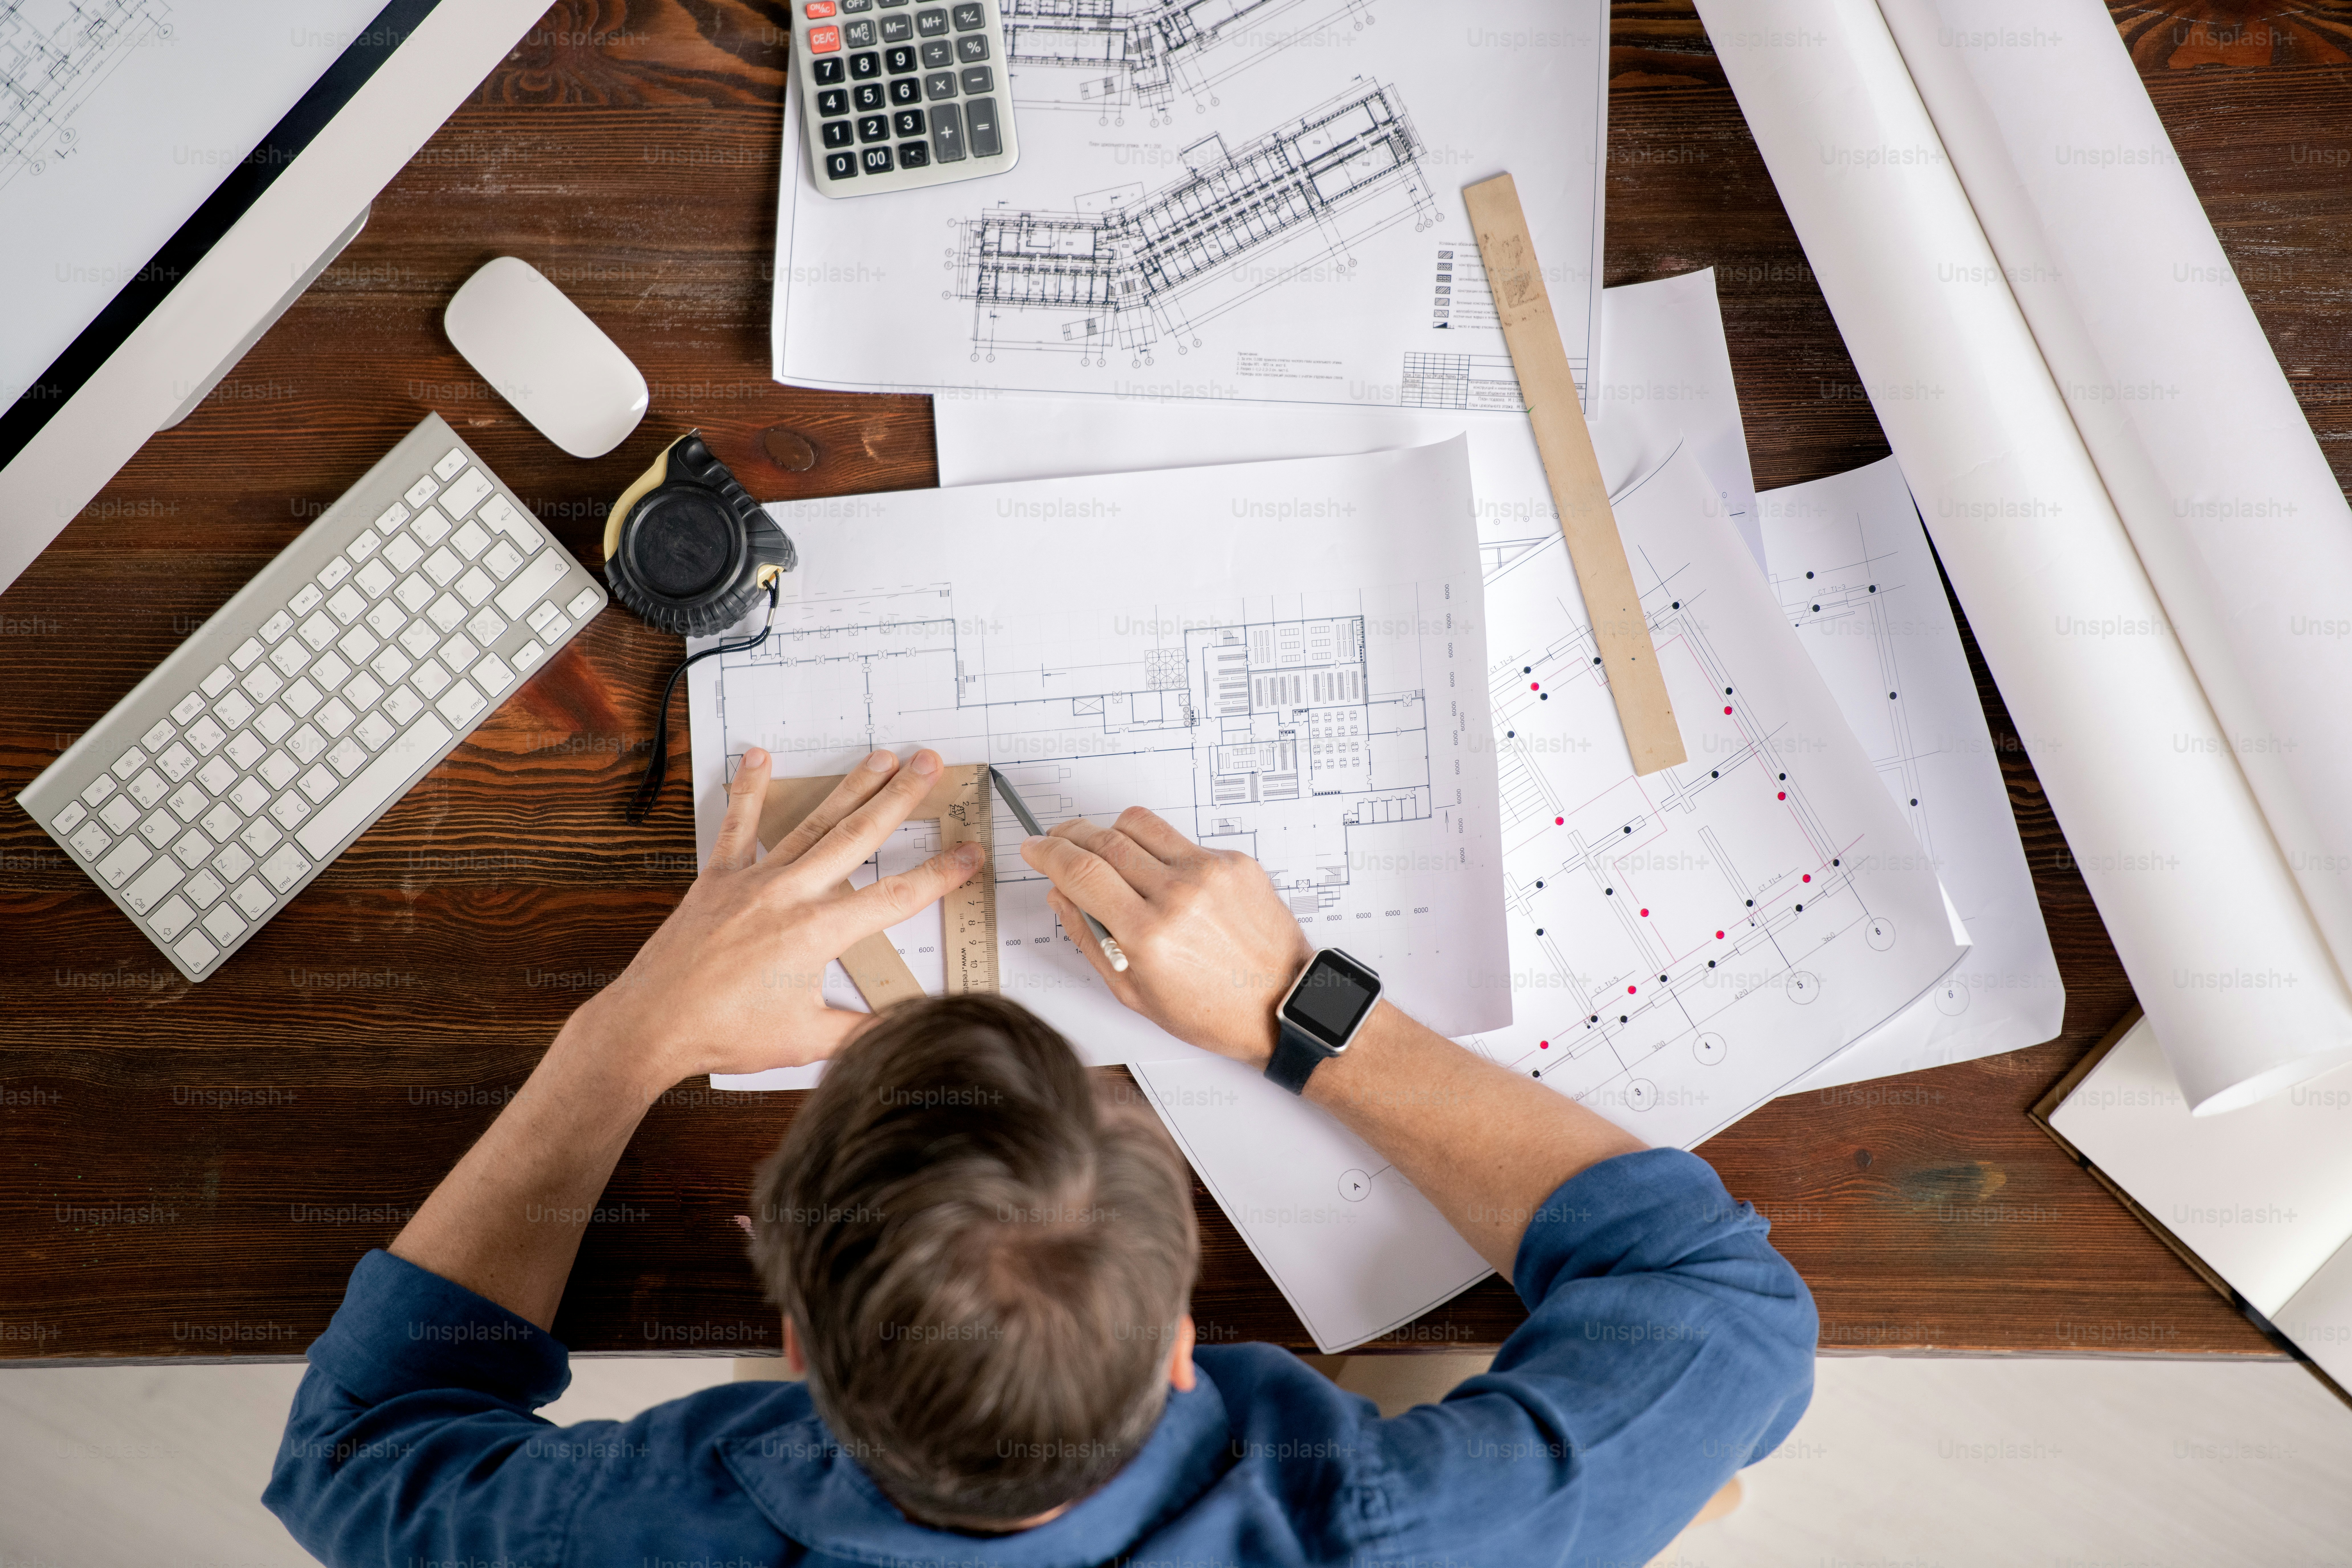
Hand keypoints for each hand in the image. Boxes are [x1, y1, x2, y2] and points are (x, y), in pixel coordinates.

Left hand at [573, 744, 981, 1094]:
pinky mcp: (717, 880)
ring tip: (881, 756)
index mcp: (817, 933)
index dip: (940, 874)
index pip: (895, 896)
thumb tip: (909, 1025)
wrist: (650, 1025)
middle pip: (858, 836)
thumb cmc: (724, 1034)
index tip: (970, 852)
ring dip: (850, 787)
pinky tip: (759, 757)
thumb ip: (861, 1029)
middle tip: (928, 763)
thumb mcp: (804, 1040)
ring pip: (812, 823)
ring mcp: (752, 882)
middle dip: (900, 798)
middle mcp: (789, 895)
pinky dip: (749, 790)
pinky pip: (738, 827)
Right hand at [1020, 808, 1313, 1066]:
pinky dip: (1158, 851)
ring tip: (1103, 853)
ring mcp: (1209, 873)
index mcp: (1148, 934)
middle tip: (1058, 841)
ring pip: (1138, 824)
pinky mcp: (1234, 862)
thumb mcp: (1134, 992)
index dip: (1047, 853)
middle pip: (1103, 839)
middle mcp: (1178, 895)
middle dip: (1069, 835)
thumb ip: (1090, 939)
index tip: (1035, 848)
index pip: (1080, 871)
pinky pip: (1180, 839)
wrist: (1281, 1003)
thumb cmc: (1211, 1010)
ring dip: (1109, 832)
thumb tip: (1061, 894)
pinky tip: (1160, 876)